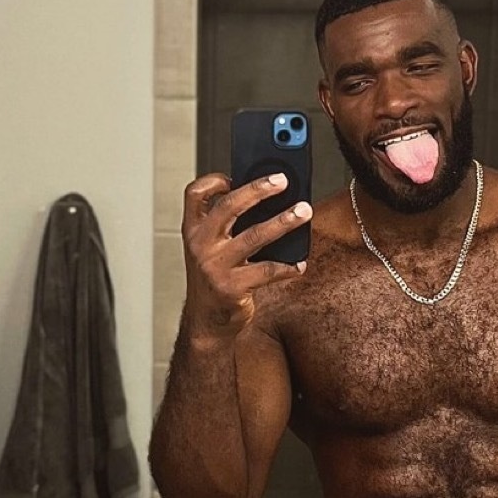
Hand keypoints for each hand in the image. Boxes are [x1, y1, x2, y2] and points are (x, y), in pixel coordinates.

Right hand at [181, 172, 311, 344]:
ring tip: (303, 212)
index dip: (213, 180)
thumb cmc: (215, 277)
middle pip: (229, 206)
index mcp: (193, 229)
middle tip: (282, 181)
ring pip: (255, 236)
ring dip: (283, 222)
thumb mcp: (211, 247)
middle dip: (258, 189)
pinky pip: (267, 271)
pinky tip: (300, 264)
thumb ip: (229, 224)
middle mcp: (200, 244)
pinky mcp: (231, 287)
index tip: (234, 176)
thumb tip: (269, 197)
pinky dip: (287, 266)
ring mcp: (215, 266)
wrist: (207, 322)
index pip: (194, 194)